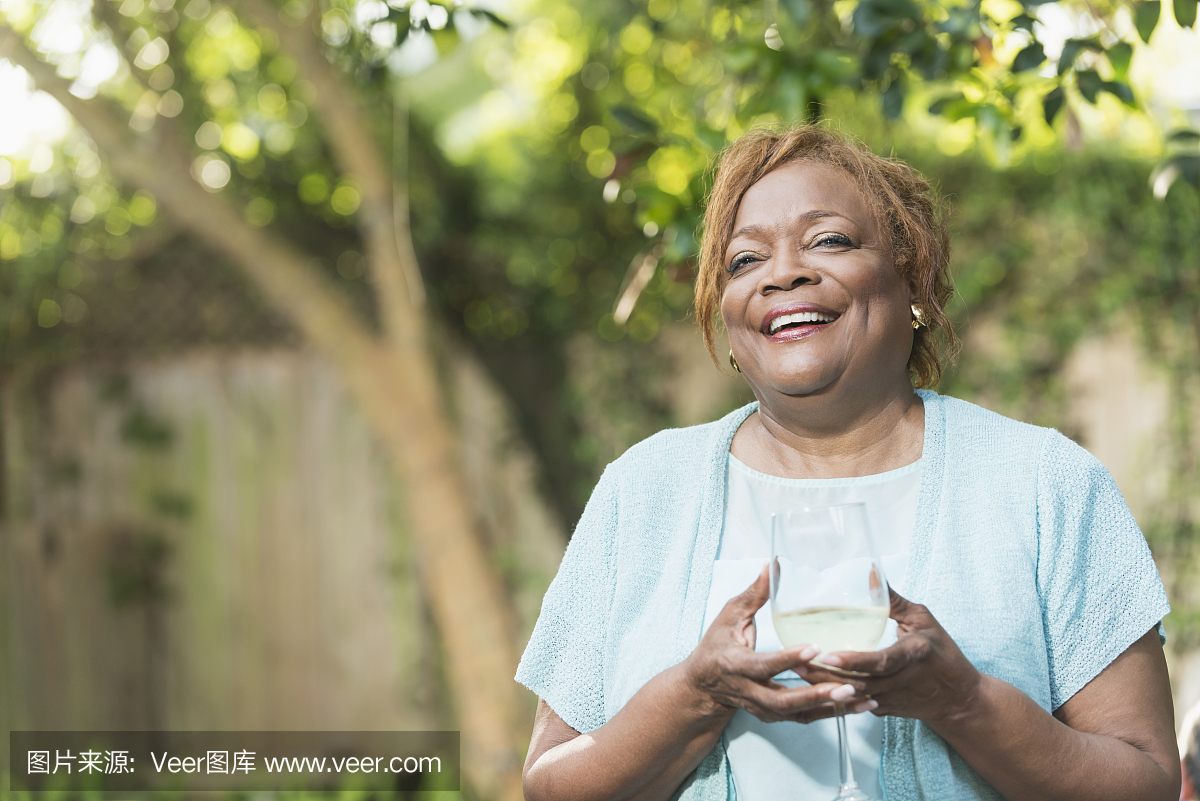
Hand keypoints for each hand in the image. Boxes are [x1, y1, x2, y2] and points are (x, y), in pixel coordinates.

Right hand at [680, 565, 863, 723]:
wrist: (703, 684)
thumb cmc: (716, 645)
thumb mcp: (729, 615)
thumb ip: (754, 594)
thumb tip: (773, 565)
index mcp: (735, 664)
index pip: (764, 666)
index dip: (788, 659)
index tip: (815, 647)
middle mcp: (748, 691)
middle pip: (783, 701)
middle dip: (815, 695)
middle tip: (847, 685)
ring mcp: (761, 708)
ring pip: (797, 714)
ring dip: (830, 708)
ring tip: (861, 697)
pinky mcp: (773, 715)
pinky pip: (803, 718)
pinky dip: (830, 714)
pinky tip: (856, 705)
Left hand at [795, 587, 982, 725]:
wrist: (958, 699)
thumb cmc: (942, 653)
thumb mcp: (923, 620)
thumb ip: (894, 600)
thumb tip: (870, 571)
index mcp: (913, 655)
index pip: (881, 662)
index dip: (854, 661)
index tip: (828, 656)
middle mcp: (902, 681)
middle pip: (858, 683)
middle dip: (825, 676)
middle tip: (794, 661)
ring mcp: (892, 700)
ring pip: (853, 697)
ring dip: (824, 687)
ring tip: (796, 671)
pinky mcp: (885, 711)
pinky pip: (856, 705)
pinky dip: (834, 697)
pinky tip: (812, 687)